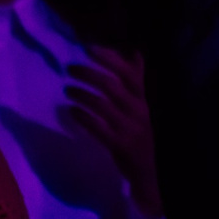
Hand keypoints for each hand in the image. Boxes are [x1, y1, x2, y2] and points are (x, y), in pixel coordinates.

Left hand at [65, 47, 161, 217]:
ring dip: (83, 94)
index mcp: (143, 98)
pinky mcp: (119, 144)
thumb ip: (137, 80)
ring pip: (103, 105)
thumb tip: (132, 50)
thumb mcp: (142, 104)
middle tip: (70, 68)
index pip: (130, 71)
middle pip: (112, 85)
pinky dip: (83, 117)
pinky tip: (72, 111)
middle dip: (89, 73)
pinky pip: (98, 127)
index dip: (110, 58)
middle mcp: (138, 109)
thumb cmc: (141, 131)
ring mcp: (129, 127)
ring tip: (68, 89)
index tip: (89, 48)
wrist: (150, 170)